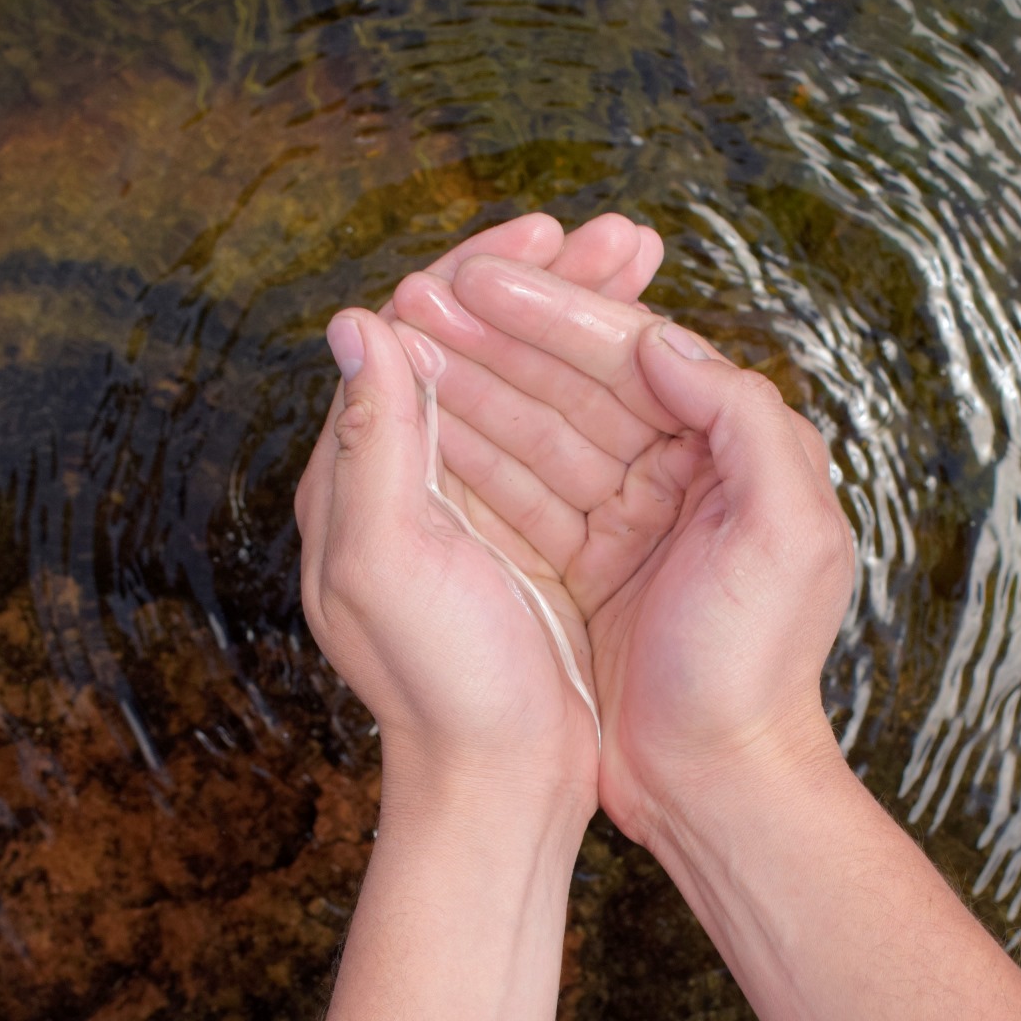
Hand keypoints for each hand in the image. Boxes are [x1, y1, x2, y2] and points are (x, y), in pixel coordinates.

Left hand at [295, 218, 665, 818]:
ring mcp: (476, 514)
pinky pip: (566, 443)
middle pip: (480, 349)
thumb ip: (370, 442)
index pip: (416, 334)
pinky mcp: (532, 547)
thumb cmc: (443, 685)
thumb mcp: (388, 559)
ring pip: (530, 387)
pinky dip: (607, 392)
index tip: (553, 229)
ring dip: (587, 324)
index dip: (483, 272)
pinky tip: (659, 365)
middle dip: (551, 282)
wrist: (498, 790)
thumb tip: (360, 322)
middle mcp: (412, 483)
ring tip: (651, 271)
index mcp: (362, 475)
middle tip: (628, 234)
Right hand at [387, 253, 855, 842]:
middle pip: (572, 382)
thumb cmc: (759, 665)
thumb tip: (665, 339)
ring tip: (399, 338)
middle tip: (418, 295)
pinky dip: (464, 456)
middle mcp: (674, 475)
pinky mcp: (576, 570)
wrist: (718, 783)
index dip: (556, 311)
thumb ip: (745, 421)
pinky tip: (412, 418)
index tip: (482, 278)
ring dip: (467, 383)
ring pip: (531, 430)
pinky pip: (511, 496)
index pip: (634, 357)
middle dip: (496, 334)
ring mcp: (619, 523)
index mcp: (731, 451)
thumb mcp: (787, 533)